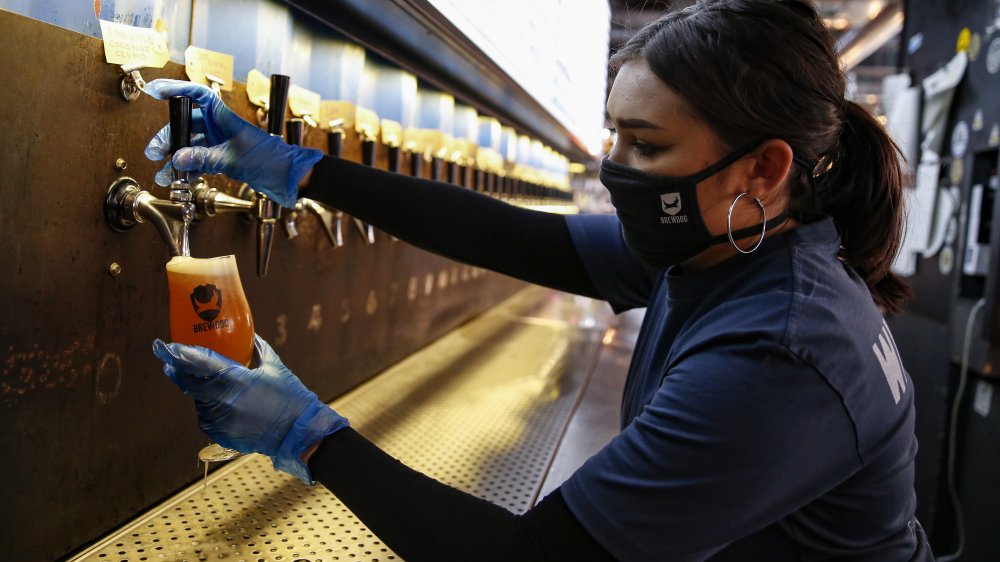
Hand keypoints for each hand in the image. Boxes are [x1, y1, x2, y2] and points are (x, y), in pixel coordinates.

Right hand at [143, 79, 323, 207]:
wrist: (287, 176)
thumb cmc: (268, 160)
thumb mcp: (233, 159)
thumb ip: (205, 158)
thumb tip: (177, 159)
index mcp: (224, 116)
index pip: (197, 95)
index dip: (176, 90)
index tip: (156, 92)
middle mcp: (219, 126)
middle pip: (186, 124)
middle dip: (169, 138)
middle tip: (154, 152)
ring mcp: (219, 141)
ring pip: (189, 145)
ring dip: (175, 158)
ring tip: (162, 174)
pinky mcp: (221, 157)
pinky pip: (198, 160)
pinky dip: (187, 169)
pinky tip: (177, 180)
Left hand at [152, 334, 348, 483]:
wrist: (298, 432)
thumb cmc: (290, 397)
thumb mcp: (273, 366)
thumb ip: (255, 349)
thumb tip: (247, 335)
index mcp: (234, 379)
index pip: (197, 363)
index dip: (176, 354)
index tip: (162, 346)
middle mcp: (221, 400)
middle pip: (188, 384)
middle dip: (178, 372)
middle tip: (172, 364)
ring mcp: (219, 420)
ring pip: (198, 401)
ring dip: (202, 393)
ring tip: (223, 390)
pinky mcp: (220, 434)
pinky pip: (207, 418)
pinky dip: (212, 410)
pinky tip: (230, 408)